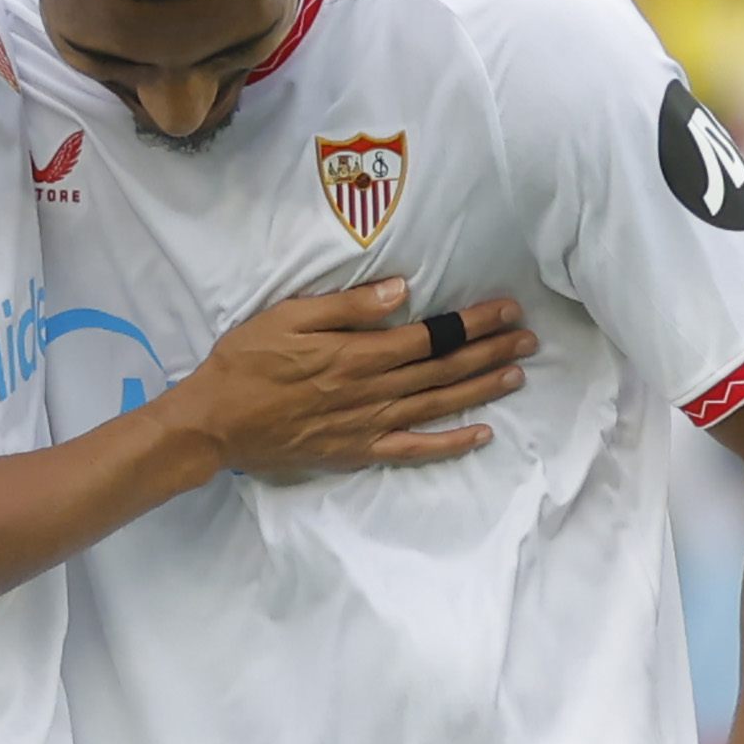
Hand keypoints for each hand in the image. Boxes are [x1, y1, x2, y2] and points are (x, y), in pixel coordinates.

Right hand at [169, 280, 531, 477]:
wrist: (216, 422)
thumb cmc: (246, 361)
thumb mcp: (288, 316)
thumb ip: (347, 306)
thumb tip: (401, 291)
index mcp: (356, 354)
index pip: (428, 336)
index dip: (471, 323)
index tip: (505, 310)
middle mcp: (371, 390)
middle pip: (442, 369)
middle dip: (488, 351)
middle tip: (527, 339)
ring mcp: (368, 425)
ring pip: (437, 405)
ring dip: (480, 389)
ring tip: (516, 374)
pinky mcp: (358, 451)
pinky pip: (413, 450)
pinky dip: (449, 444)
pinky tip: (480, 434)